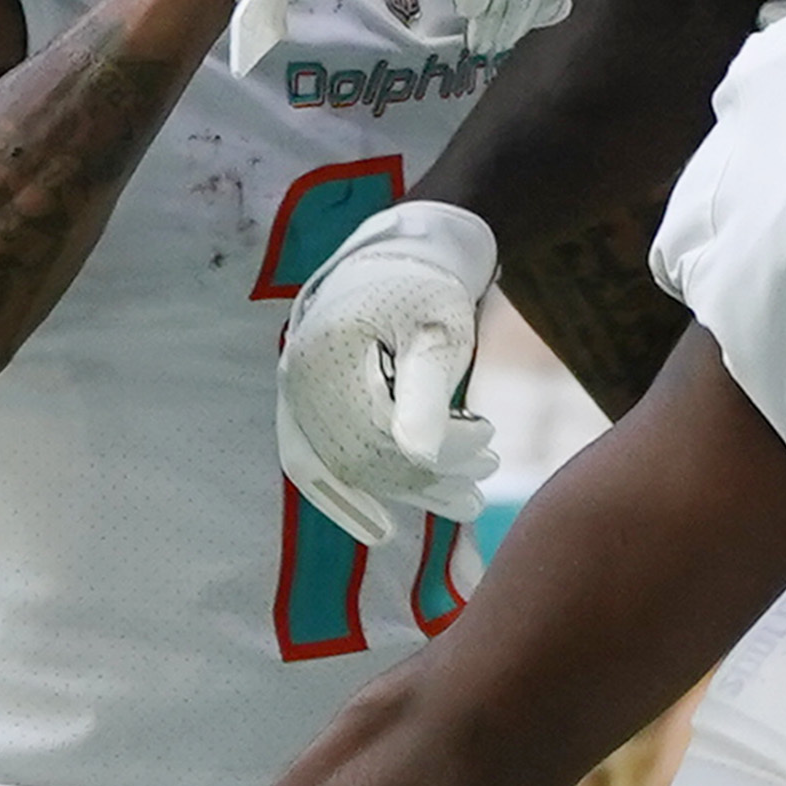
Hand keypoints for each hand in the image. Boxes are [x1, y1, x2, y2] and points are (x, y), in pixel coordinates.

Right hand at [274, 199, 502, 545]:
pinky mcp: (307, 403)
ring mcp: (297, 393)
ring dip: (400, 490)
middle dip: (421, 481)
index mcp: (328, 354)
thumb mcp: (437, 334)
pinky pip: (314, 463)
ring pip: (341, 463)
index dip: (436, 452)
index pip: (381, 429)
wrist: (400, 257)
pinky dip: (346, 496)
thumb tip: (419, 456)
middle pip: (356, 455)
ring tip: (465, 501)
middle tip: (481, 492)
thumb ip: (425, 394)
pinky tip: (378, 528)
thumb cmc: (427, 289)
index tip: (488, 450)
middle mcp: (299, 378)